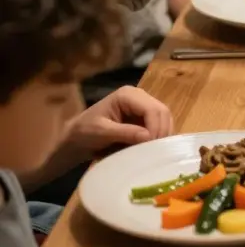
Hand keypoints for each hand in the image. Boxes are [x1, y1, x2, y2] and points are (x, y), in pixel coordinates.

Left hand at [53, 87, 172, 164]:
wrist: (77, 137)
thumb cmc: (85, 132)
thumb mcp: (102, 132)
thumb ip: (125, 132)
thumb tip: (149, 137)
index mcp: (127, 95)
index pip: (151, 109)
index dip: (155, 127)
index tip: (150, 147)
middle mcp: (139, 96)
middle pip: (162, 112)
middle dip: (161, 132)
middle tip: (156, 151)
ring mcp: (143, 106)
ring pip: (165, 118)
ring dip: (162, 135)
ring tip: (155, 151)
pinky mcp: (145, 117)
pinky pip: (161, 125)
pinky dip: (160, 136)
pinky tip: (154, 147)